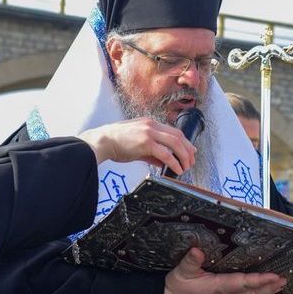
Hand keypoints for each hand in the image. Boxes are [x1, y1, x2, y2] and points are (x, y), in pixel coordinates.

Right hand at [79, 117, 195, 175]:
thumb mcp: (136, 144)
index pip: (173, 131)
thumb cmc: (115, 143)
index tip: (190, 151)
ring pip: (175, 143)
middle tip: (191, 161)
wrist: (101, 141)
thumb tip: (162, 162)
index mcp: (149, 123)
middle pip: (178, 136)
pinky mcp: (146, 143)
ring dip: (184, 157)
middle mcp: (151, 125)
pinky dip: (174, 163)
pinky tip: (177, 170)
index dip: (185, 142)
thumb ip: (151, 152)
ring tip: (185, 167)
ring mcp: (149, 132)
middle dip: (188, 150)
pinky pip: (166, 154)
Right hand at [160, 248, 284, 293]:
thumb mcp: (181, 270)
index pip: (244, 283)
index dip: (260, 280)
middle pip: (253, 293)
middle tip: (285, 280)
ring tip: (280, 287)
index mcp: (217, 287)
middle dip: (270, 287)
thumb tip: (197, 250)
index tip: (275, 276)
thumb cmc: (176, 287)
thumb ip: (190, 260)